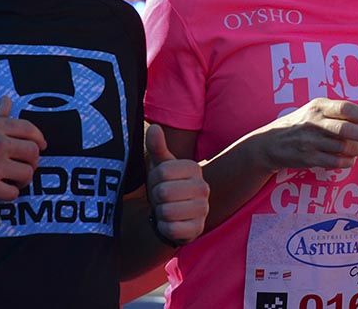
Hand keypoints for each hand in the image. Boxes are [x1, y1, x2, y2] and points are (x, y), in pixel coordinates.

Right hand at [0, 96, 45, 199]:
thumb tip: (7, 101)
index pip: (30, 130)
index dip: (39, 140)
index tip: (41, 147)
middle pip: (33, 153)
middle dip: (33, 161)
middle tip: (26, 166)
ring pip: (27, 173)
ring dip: (24, 179)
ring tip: (16, 180)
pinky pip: (12, 193)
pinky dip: (10, 194)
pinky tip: (2, 191)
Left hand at [146, 124, 209, 245]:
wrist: (173, 214)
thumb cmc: (165, 185)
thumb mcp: (160, 166)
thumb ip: (157, 147)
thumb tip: (155, 127)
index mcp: (194, 169)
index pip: (162, 172)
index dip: (154, 179)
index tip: (160, 182)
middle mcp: (203, 187)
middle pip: (163, 192)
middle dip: (156, 198)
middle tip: (162, 198)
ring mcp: (203, 209)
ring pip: (167, 212)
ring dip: (160, 214)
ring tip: (166, 209)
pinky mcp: (198, 229)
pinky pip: (172, 229)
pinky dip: (165, 228)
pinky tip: (171, 223)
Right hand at [256, 98, 357, 171]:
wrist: (270, 143)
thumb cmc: (300, 124)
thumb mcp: (317, 111)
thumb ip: (342, 111)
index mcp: (318, 106)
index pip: (346, 108)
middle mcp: (314, 122)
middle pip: (345, 129)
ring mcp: (309, 141)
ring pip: (341, 147)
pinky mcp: (307, 158)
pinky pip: (333, 162)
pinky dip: (346, 162)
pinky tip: (352, 160)